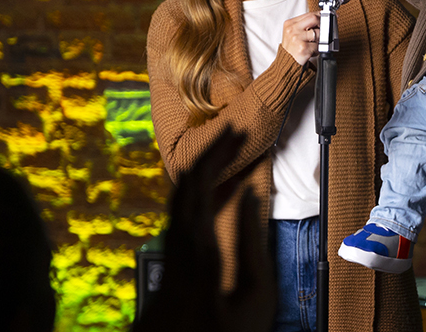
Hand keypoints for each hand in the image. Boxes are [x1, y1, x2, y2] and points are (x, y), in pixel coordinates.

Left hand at [137, 129, 274, 331]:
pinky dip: (197, 193)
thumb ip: (251, 241)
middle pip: (184, 186)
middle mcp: (175, 247)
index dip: (216, 154)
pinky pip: (180, 214)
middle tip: (233, 133)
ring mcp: (168, 253)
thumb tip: (248, 195)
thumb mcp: (257, 293)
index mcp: (198, 250)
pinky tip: (215, 191)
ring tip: (227, 154)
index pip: (200, 186)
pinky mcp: (170, 261)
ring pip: (178, 199)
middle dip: (208, 154)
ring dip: (202, 172)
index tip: (236, 133)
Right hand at [281, 11, 320, 65]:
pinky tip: (311, 52)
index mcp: (290, 23)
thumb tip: (322, 19)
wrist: (286, 63)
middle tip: (324, 31)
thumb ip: (305, 25)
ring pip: (318, 33)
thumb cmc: (292, 48)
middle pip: (314, 19)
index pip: (309, 14)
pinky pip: (318, 46)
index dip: (321, 15)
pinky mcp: (303, 48)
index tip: (329, 17)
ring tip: (313, 45)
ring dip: (320, 40)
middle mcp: (292, 29)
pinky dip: (317, 50)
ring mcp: (297, 38)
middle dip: (323, 24)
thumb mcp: (294, 33)